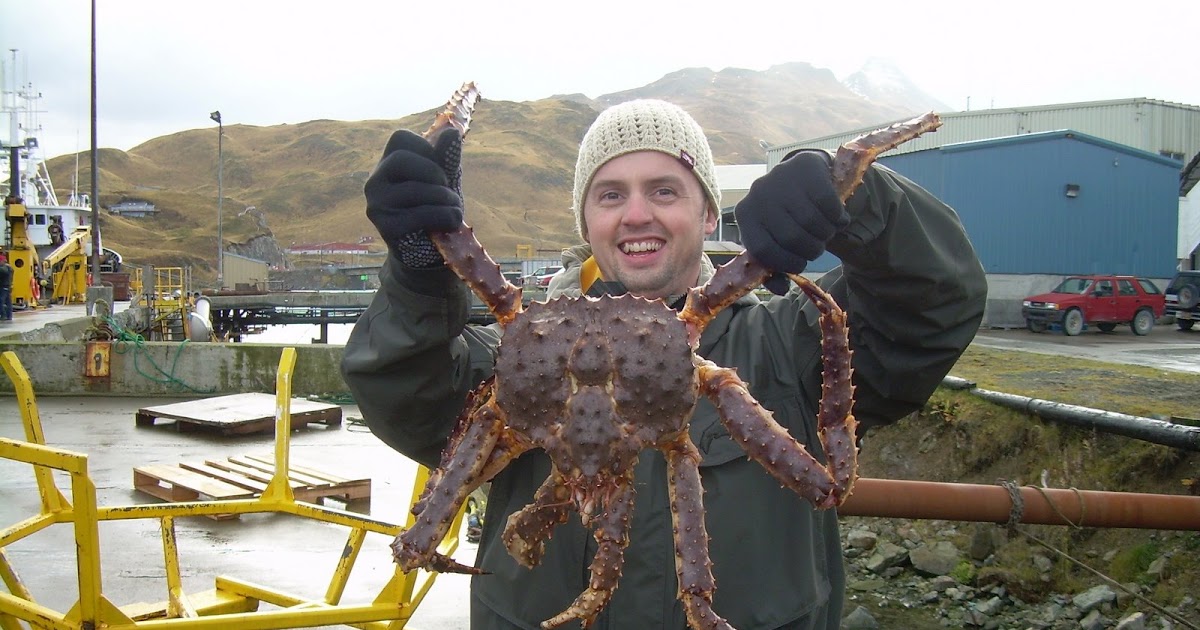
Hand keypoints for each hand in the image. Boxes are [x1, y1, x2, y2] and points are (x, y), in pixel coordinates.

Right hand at [365, 128, 463, 264]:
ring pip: (414, 189)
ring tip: (455, 206)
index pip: (400, 138)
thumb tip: (453, 131)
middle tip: (447, 187)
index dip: (426, 148)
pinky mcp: (387, 228)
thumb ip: (446, 156)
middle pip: (401, 160)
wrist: (430, 250)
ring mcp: (377, 205)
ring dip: (445, 197)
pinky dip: (443, 216)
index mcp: (386, 163)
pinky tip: (452, 222)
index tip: (441, 167)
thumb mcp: (443, 178)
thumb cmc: (434, 206)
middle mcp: (374, 181)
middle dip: (433, 172)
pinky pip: (419, 215)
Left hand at [735, 150, 849, 293]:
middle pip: (791, 237)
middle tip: (818, 246)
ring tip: (827, 231)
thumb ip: (776, 266)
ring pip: (811, 221)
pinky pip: (828, 203)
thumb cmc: (787, 215)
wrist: (803, 175)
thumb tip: (781, 289)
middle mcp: (758, 193)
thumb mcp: (776, 238)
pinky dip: (838, 217)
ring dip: (826, 234)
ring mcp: (781, 177)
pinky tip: (838, 217)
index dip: (785, 263)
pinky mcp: (806, 166)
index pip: (763, 250)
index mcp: (745, 215)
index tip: (800, 265)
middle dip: (811, 249)